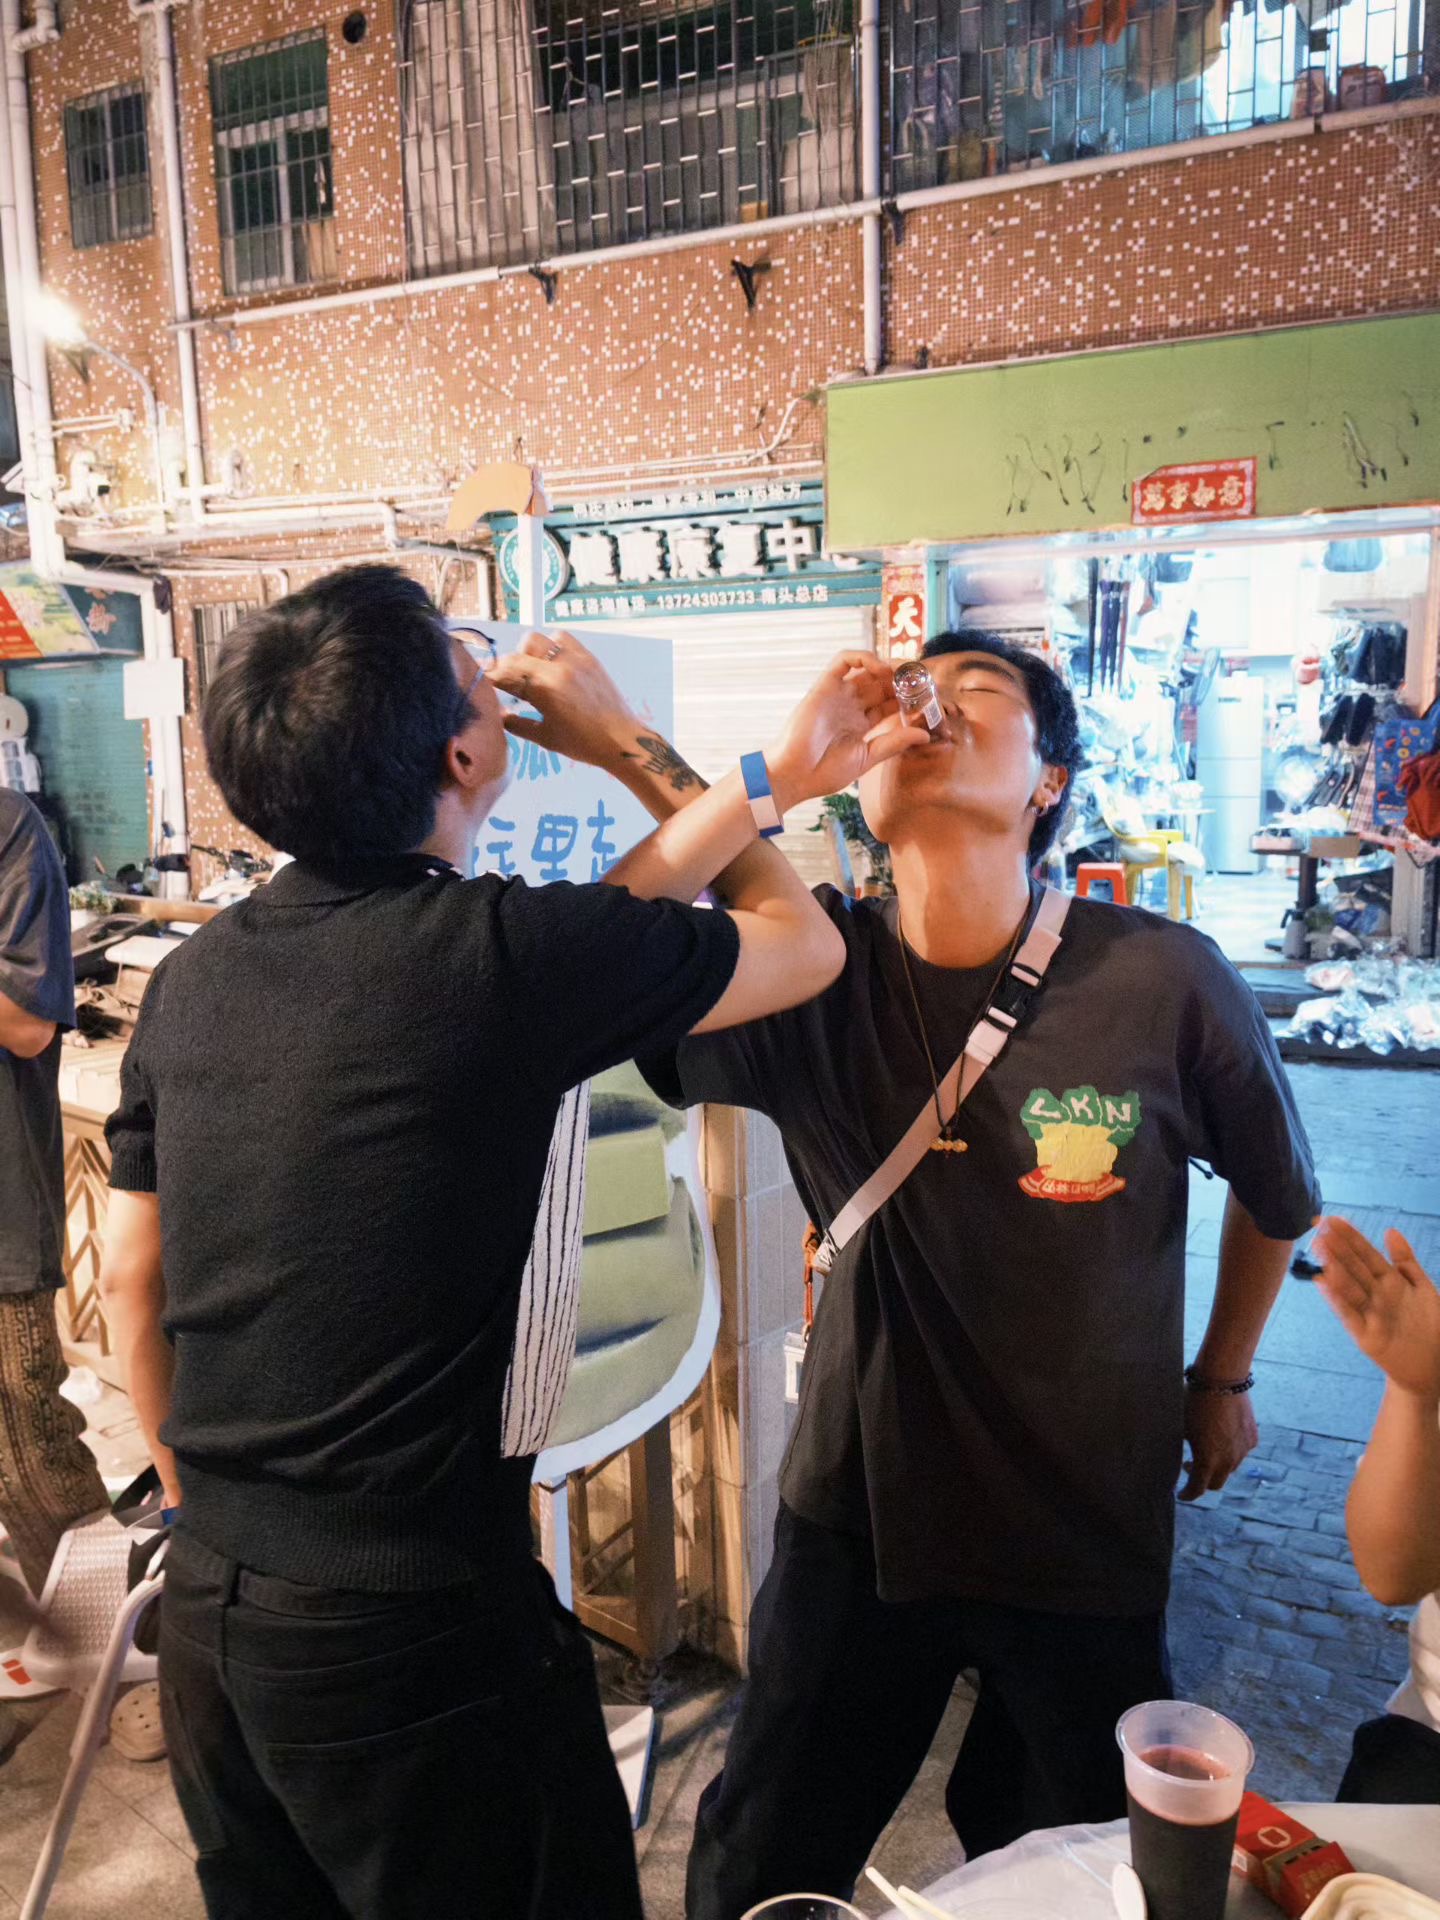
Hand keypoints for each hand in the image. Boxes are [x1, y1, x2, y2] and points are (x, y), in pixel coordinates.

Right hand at [486, 631, 637, 769]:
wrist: (622, 741)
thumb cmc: (582, 744)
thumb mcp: (544, 738)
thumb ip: (515, 724)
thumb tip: (497, 715)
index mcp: (544, 687)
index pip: (507, 672)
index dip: (491, 676)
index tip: (482, 680)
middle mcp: (558, 666)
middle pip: (518, 653)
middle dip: (506, 666)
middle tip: (506, 681)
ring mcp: (575, 658)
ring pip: (540, 639)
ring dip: (529, 652)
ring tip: (532, 670)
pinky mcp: (589, 657)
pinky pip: (563, 639)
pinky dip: (552, 646)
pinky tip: (552, 664)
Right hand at [765, 652, 930, 811]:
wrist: (795, 774)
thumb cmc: (825, 772)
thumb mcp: (867, 758)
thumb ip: (894, 743)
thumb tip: (924, 734)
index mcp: (861, 724)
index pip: (890, 704)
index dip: (909, 698)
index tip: (929, 698)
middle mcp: (851, 706)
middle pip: (882, 684)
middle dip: (902, 679)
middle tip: (922, 678)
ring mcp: (838, 695)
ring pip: (866, 669)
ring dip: (887, 666)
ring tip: (904, 671)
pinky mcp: (825, 686)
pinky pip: (844, 661)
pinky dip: (863, 657)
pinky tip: (880, 668)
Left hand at [1180, 1387, 1257, 1500]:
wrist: (1222, 1379)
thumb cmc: (1194, 1402)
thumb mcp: (1180, 1427)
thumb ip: (1180, 1449)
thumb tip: (1173, 1459)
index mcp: (1208, 1460)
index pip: (1198, 1489)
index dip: (1188, 1494)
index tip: (1180, 1494)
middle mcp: (1229, 1460)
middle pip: (1216, 1483)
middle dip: (1202, 1480)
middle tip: (1189, 1467)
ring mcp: (1243, 1450)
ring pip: (1230, 1467)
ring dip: (1217, 1464)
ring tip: (1206, 1447)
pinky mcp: (1252, 1438)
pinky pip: (1240, 1452)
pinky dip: (1230, 1450)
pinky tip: (1221, 1435)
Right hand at [1314, 1216, 1439, 1402]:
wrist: (1431, 1366)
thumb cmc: (1430, 1327)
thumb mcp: (1424, 1289)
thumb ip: (1406, 1261)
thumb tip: (1390, 1230)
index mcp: (1390, 1282)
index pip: (1366, 1254)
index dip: (1351, 1237)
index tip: (1332, 1219)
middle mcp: (1376, 1295)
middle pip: (1354, 1268)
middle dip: (1338, 1248)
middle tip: (1318, 1228)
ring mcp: (1370, 1314)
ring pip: (1350, 1288)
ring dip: (1334, 1268)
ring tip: (1320, 1249)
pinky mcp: (1366, 1336)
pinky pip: (1350, 1315)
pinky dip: (1337, 1300)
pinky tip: (1323, 1282)